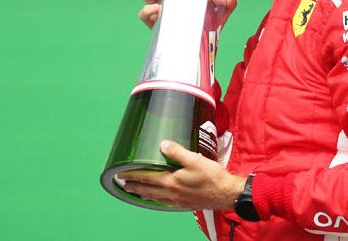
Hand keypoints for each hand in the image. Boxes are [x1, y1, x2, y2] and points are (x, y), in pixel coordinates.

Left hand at [117, 140, 245, 209]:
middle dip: (135, 187)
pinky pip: (165, 202)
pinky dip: (156, 200)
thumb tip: (163, 144)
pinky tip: (158, 198)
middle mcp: (172, 193)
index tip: (122, 174)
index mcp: (172, 182)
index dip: (133, 176)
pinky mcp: (184, 203)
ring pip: (155, 198)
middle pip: (148, 190)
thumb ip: (177, 152)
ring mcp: (178, 200)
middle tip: (123, 184)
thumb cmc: (212, 177)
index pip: (147, 178)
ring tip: (137, 192)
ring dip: (144, 194)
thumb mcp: (195, 159)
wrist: (226, 193)